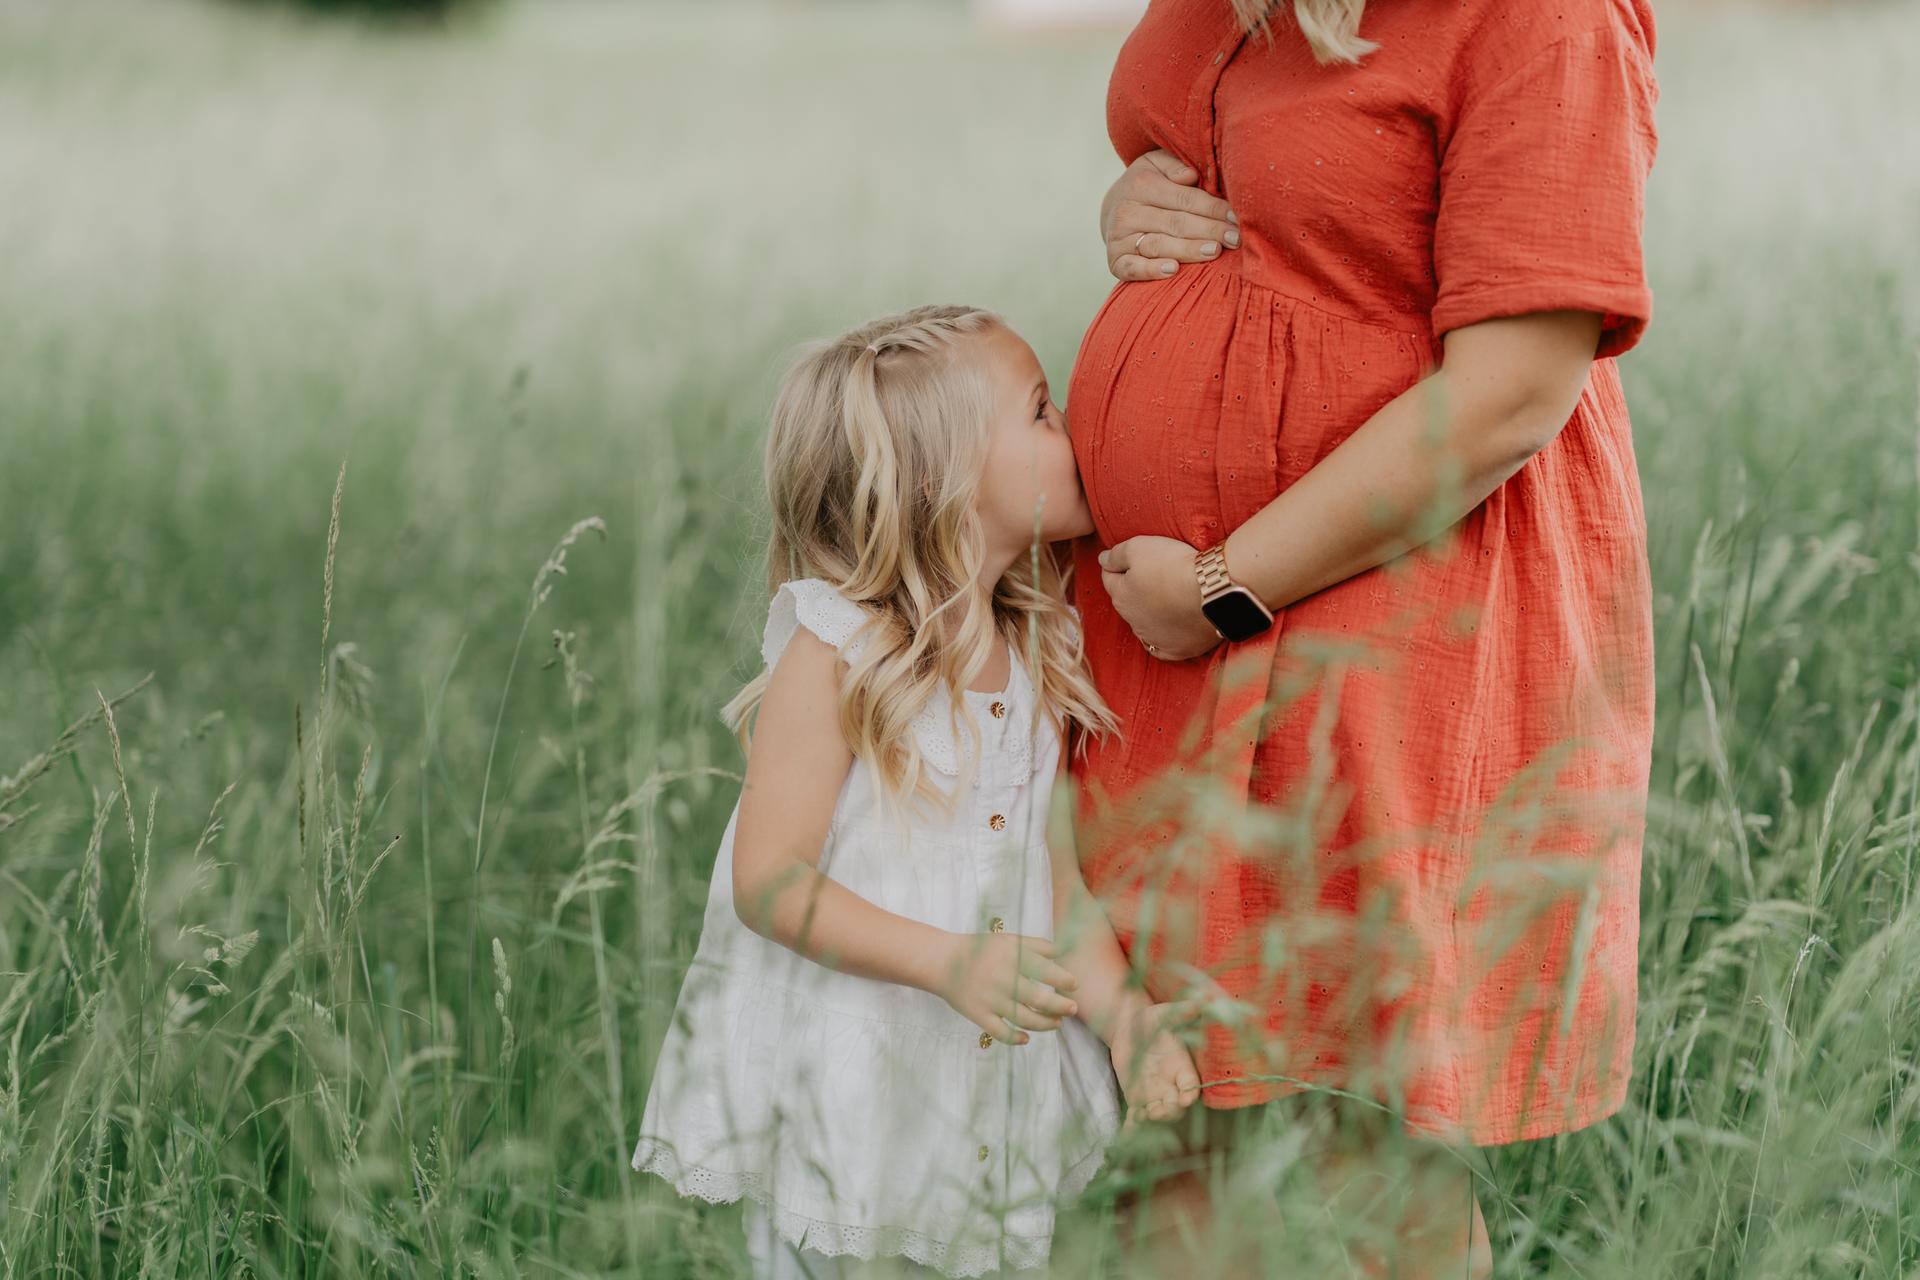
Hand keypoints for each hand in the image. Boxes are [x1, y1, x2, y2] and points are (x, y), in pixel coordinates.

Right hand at [929, 931, 1080, 1045]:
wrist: (942, 961)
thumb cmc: (979, 949)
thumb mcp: (1009, 940)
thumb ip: (1037, 945)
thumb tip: (1064, 953)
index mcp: (1013, 957)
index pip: (1047, 971)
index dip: (1064, 980)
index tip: (1073, 985)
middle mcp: (1004, 979)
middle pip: (1040, 999)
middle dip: (1061, 1006)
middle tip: (1073, 1009)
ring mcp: (991, 1000)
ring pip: (1026, 1019)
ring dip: (1046, 1024)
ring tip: (1057, 1022)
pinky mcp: (979, 1016)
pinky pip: (1002, 1033)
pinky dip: (1017, 1039)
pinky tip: (1027, 1038)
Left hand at [1097, 536, 1222, 661]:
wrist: (1213, 591)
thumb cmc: (1174, 565)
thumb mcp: (1138, 547)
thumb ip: (1115, 554)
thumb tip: (1102, 560)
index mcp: (1121, 597)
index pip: (1110, 578)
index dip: (1119, 564)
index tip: (1133, 557)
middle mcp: (1133, 622)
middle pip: (1127, 602)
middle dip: (1134, 589)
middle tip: (1154, 574)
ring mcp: (1154, 639)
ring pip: (1144, 625)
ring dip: (1150, 613)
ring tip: (1167, 598)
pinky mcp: (1177, 650)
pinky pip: (1162, 648)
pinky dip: (1163, 638)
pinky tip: (1169, 630)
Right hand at [1100, 149, 1239, 282]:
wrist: (1114, 208)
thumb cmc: (1148, 185)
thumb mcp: (1157, 164)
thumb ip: (1175, 165)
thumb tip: (1190, 175)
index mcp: (1142, 184)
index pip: (1185, 199)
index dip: (1213, 209)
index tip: (1236, 218)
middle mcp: (1128, 210)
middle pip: (1176, 223)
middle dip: (1209, 231)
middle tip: (1234, 239)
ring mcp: (1119, 237)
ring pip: (1158, 245)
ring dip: (1188, 250)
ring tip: (1214, 252)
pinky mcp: (1114, 260)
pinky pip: (1131, 268)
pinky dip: (1151, 270)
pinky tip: (1173, 270)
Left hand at [1109, 998, 1202, 1127]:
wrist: (1130, 1027)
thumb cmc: (1153, 1019)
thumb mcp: (1166, 1013)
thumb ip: (1182, 1011)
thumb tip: (1201, 1001)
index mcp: (1183, 1067)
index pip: (1192, 1085)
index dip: (1190, 1092)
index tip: (1184, 1097)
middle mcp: (1172, 1084)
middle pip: (1177, 1107)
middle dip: (1169, 1111)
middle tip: (1156, 1109)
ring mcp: (1154, 1093)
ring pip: (1158, 1114)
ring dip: (1152, 1120)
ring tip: (1141, 1116)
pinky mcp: (1136, 1097)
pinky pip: (1137, 1116)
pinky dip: (1133, 1127)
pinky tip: (1126, 1133)